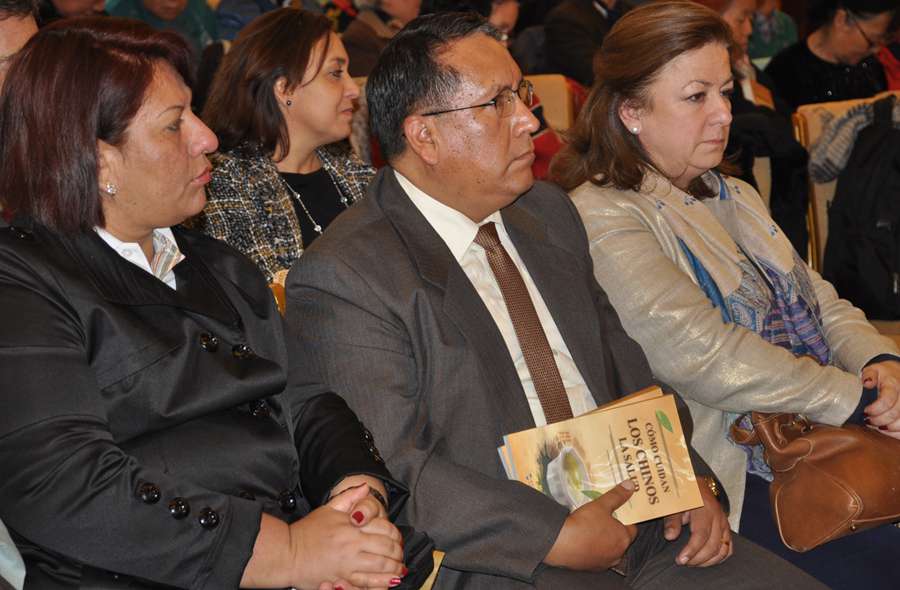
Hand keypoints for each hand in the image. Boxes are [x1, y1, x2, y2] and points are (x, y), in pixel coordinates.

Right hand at [289, 484, 404, 589]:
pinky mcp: (342, 580)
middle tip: (401, 555)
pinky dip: (381, 584)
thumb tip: (366, 488)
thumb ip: (350, 498)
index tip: (398, 539)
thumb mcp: (328, 509)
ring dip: (394, 569)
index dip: (395, 535)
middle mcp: (352, 545)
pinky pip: (366, 584)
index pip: (384, 529)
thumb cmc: (307, 531)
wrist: (286, 553)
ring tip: (399, 570)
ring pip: (380, 568)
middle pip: (386, 549)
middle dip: (398, 553)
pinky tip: (390, 582)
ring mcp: (348, 564)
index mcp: (352, 527)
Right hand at [545, 480, 637, 570]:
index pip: (632, 528)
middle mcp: (617, 554)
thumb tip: (630, 486)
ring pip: (608, 549)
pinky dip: (593, 549)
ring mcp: (604, 563)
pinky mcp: (591, 568)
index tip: (617, 512)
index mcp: (623, 539)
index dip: (625, 518)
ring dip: (603, 540)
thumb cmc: (583, 524)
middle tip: (603, 518)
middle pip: (620, 539)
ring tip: (592, 528)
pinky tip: (583, 540)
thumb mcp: (601, 505)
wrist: (561, 544)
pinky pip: (596, 556)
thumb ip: (617, 496)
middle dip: (614, 529)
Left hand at [662, 480, 731, 566]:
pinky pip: (728, 547)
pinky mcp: (727, 528)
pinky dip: (720, 557)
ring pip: (723, 549)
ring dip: (708, 561)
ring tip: (693, 563)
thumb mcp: (675, 503)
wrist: (698, 485)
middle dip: (698, 558)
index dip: (691, 550)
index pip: (701, 535)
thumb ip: (672, 520)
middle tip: (684, 562)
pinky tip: (707, 561)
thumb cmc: (684, 494)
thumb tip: (670, 537)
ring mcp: (725, 523)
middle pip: (713, 545)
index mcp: (705, 509)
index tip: (681, 560)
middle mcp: (718, 517)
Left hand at [862, 361, 899, 437]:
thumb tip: (867, 383)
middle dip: (878, 420)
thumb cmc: (883, 375)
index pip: (886, 400)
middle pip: (894, 414)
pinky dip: (895, 433)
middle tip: (868, 420)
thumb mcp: (873, 370)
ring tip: (876, 425)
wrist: (898, 375)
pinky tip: (886, 429)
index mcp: (894, 384)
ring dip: (888, 428)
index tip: (865, 412)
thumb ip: (868, 375)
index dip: (874, 410)